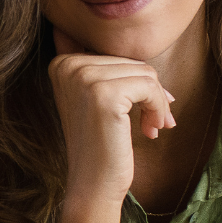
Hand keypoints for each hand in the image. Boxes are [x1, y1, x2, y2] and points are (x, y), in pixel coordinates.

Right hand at [47, 27, 176, 207]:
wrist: (92, 185)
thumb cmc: (100, 144)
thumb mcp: (95, 98)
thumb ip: (107, 68)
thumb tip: (142, 37)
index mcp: (62, 62)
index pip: (117, 55)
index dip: (135, 83)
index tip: (139, 109)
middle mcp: (68, 65)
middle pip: (133, 62)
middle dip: (149, 93)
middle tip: (150, 122)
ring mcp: (84, 78)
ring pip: (145, 73)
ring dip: (157, 103)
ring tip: (150, 127)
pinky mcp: (104, 94)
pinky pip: (150, 86)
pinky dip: (158, 109)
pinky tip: (150, 130)